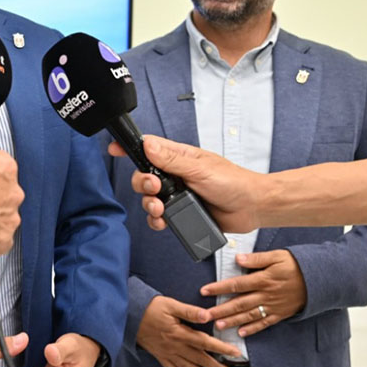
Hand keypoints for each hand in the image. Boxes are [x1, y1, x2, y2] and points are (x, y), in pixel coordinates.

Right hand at [108, 135, 265, 232]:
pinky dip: (157, 221)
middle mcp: (176, 175)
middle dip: (143, 184)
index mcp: (179, 158)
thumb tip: (148, 144)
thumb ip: (172, 160)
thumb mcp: (200, 168)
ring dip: (149, 204)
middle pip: (144, 176)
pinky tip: (163, 221)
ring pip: (149, 199)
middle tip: (155, 189)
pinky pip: (160, 218)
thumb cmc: (233, 182)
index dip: (130, 148)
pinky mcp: (182, 213)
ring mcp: (178, 194)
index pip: (149, 148)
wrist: (252, 207)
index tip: (115, 149)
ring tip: (160, 209)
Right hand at [135, 296, 240, 366]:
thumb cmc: (150, 307)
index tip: (235, 353)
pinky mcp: (160, 355)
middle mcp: (175, 346)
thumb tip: (208, 316)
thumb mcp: (170, 304)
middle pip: (199, 359)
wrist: (128, 315)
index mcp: (180, 333)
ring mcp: (167, 353)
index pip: (205, 342)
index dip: (222, 348)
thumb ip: (189, 311)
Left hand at [202, 249, 306, 336]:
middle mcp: (266, 295)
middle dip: (220, 309)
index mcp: (263, 279)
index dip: (219, 288)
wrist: (319, 280)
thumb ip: (257, 259)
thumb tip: (238, 258)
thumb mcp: (277, 256)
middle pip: (239, 303)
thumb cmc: (296, 265)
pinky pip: (264, 323)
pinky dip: (252, 329)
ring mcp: (273, 306)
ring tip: (218, 325)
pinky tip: (241, 333)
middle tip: (204, 315)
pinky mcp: (280, 314)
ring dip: (232, 321)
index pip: (236, 284)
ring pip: (248, 315)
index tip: (204, 291)